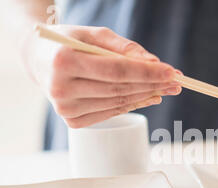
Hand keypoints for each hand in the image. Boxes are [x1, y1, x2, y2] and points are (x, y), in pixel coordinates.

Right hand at [23, 25, 180, 127]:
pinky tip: (150, 97)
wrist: (40, 61)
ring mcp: (66, 109)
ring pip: (119, 103)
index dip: (147, 73)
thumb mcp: (94, 34)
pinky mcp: (73, 122)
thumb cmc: (69, 43)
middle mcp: (62, 88)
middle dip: (154, 85)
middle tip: (177, 81)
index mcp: (64, 61)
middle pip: (120, 89)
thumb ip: (125, 48)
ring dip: (148, 96)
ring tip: (167, 89)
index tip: (172, 72)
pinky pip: (112, 112)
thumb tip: (155, 63)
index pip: (116, 71)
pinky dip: (134, 105)